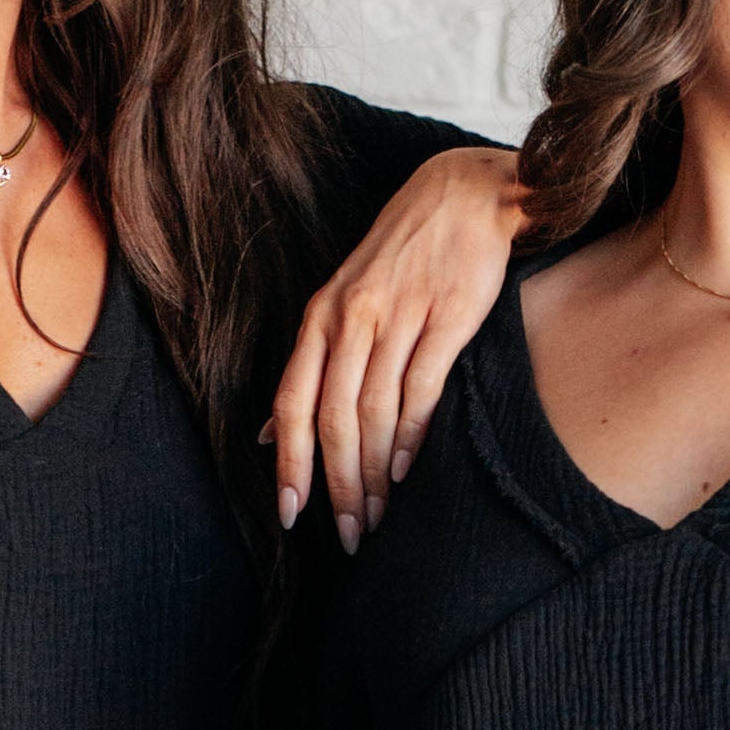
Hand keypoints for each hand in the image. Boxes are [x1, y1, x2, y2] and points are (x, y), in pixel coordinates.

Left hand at [269, 141, 524, 545]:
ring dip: (374, 474)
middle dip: (337, 485)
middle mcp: (352, 317)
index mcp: (321, 317)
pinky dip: (411, 437)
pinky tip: (406, 472)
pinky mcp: (448, 317)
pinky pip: (422, 389)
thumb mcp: (341, 302)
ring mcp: (400, 316)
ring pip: (375, 412)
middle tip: (347, 534)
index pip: (292, 401)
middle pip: (333, 418)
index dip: (288, 463)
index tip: (290, 515)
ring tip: (377, 516)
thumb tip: (264, 433)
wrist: (464, 195)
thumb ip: (309, 367)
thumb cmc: (401, 256)